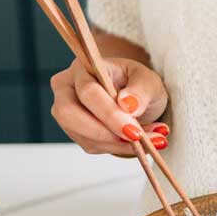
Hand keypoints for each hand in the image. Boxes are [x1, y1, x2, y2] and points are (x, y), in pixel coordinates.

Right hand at [48, 56, 169, 156]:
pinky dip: (118, 147)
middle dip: (106, 133)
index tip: (134, 131)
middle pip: (71, 115)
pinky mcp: (75, 133)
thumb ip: (141, 90)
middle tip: (138, 140)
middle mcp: (67, 89)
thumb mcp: (148, 81)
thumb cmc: (138, 84)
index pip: (88, 92)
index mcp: (83, 68)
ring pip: (83, 136)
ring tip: (149, 140)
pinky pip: (92, 146)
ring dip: (118, 143)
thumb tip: (127, 104)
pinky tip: (139, 143)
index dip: (109, 114)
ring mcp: (67, 113)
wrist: (136, 98)